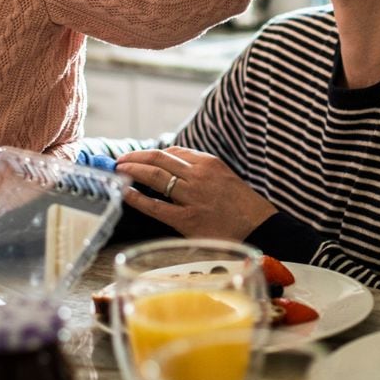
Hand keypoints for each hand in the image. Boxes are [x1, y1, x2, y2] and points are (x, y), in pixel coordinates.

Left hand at [116, 146, 277, 240]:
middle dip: (136, 157)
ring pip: (155, 176)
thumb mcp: (225, 177)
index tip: (140, 156)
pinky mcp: (187, 219)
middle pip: (159, 158)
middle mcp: (199, 175)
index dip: (152, 153)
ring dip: (132, 171)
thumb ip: (201, 171)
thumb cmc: (243, 206)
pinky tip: (125, 193)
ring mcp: (192, 197)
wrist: (262, 228)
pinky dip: (137, 198)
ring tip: (118, 171)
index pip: (173, 151)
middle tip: (120, 160)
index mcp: (209, 163)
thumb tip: (174, 168)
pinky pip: (156, 206)